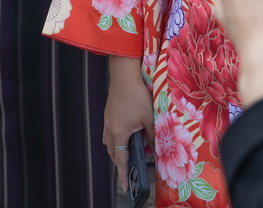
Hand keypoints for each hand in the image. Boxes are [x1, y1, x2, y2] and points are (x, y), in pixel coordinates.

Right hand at [103, 54, 153, 190]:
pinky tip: (127, 134)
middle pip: (113, 153)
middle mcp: (109, 129)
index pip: (120, 160)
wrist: (124, 74)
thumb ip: (152, 134)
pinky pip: (110, 132)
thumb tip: (155, 146)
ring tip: (129, 153)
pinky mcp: (108, 113)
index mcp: (119, 133)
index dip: (123, 175)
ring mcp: (107, 120)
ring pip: (110, 142)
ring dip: (118, 150)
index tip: (125, 187)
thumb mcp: (149, 116)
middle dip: (120, 163)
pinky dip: (116, 139)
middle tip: (129, 171)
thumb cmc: (137, 94)